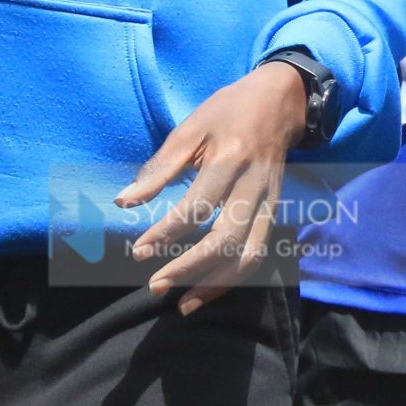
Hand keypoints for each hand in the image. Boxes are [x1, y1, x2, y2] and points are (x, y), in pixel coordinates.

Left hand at [117, 62, 310, 313]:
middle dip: (190, 267)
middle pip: (227, 237)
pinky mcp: (275, 211)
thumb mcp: (191, 128)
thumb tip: (124, 202)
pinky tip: (207, 290)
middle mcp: (254, 185)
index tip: (139, 251)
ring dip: (216, 283)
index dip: (166, 232)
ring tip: (183, 304)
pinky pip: (258, 251)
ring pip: (250, 253)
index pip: (199, 205)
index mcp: (231, 159)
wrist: (281, 101)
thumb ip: (160, 168)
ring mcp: (270, 201)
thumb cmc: (227, 111)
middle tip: (156, 285)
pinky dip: (234, 277)